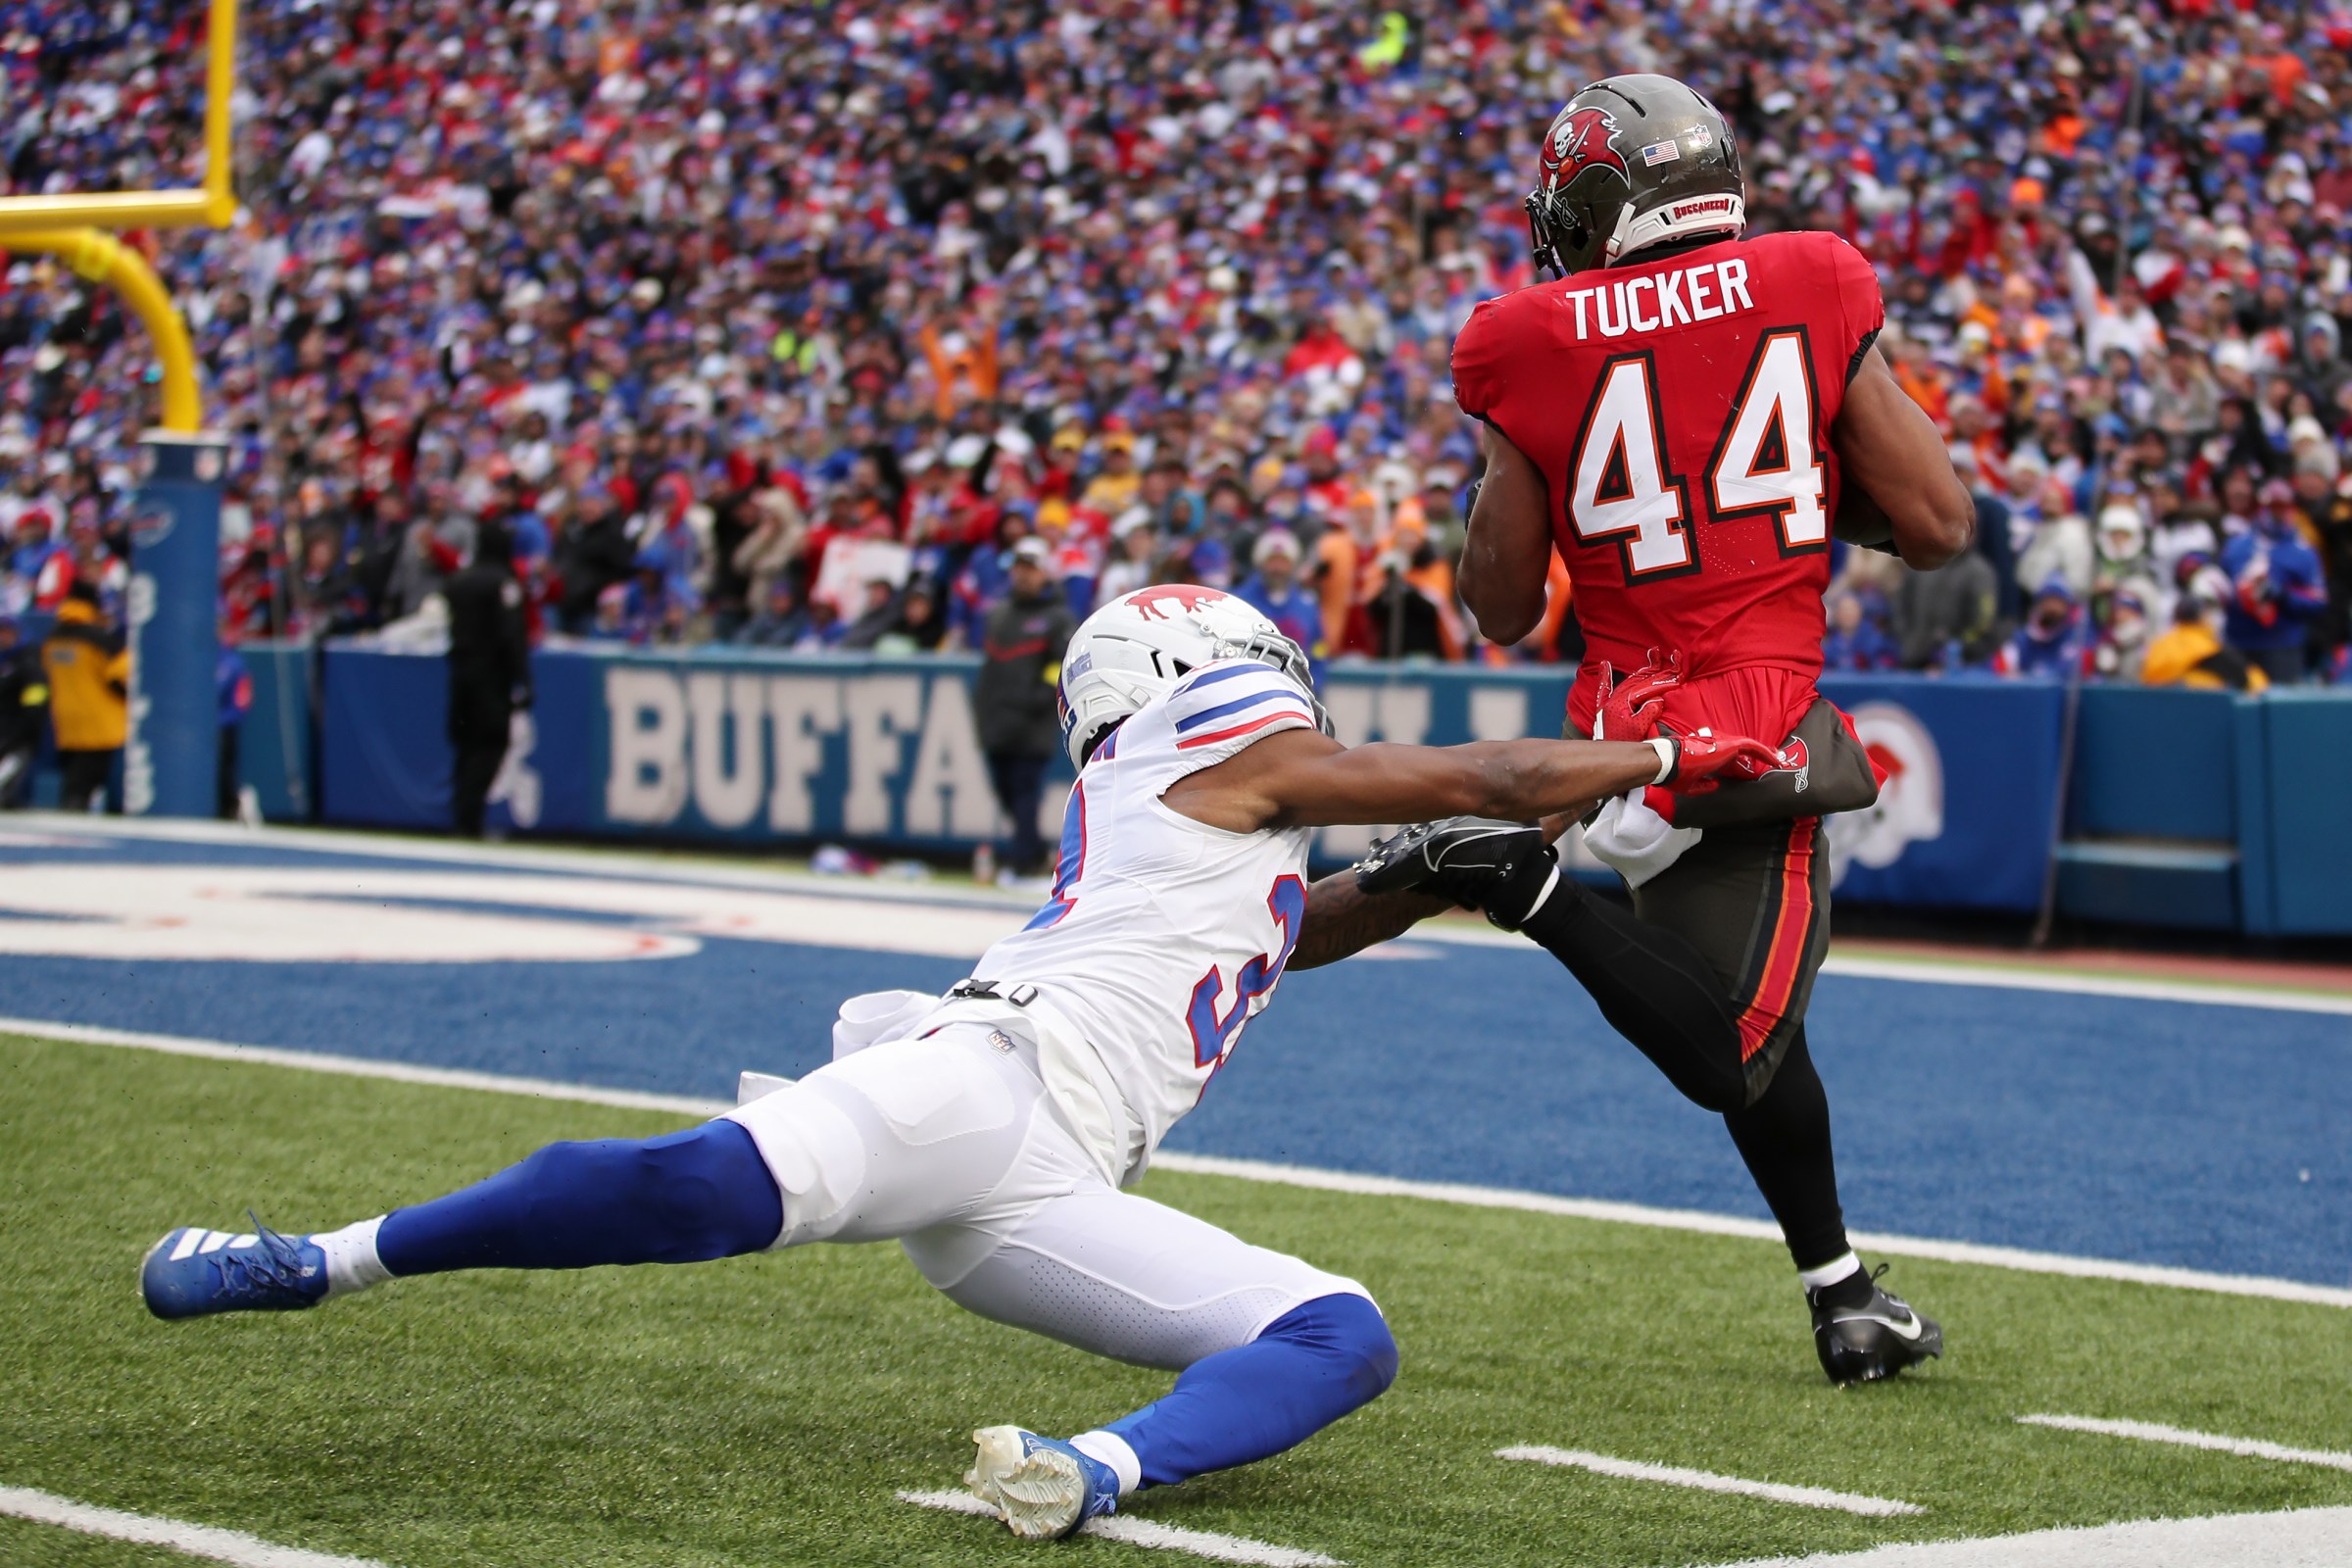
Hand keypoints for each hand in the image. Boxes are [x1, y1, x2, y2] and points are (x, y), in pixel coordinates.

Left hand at [1594, 647, 1680, 740]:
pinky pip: (1604, 689)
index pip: (1645, 687)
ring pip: (1628, 682)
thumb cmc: (1625, 744)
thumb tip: (1658, 699)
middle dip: (1654, 670)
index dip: (1662, 681)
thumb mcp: (1640, 728)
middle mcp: (1614, 700)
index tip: (1677, 675)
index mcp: (1621, 703)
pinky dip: (1605, 676)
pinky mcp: (1606, 710)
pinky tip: (1605, 664)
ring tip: (1653, 658)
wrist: (1611, 759)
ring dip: (1641, 671)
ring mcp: (1609, 704)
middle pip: (1638, 681)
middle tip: (1669, 657)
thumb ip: (1650, 711)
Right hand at [1661, 731, 1786, 793]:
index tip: (1747, 775)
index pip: (1727, 762)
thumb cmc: (1675, 773)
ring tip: (1778, 761)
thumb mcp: (1691, 784)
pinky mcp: (1730, 745)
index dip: (1739, 769)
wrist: (1669, 762)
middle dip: (1755, 760)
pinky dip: (1765, 754)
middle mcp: (1716, 748)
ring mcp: (1723, 744)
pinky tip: (1776, 761)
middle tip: (1769, 765)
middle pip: (1740, 754)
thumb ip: (1704, 786)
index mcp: (1707, 756)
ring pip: (1749, 748)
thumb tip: (1716, 785)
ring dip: (1764, 754)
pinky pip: (1753, 747)